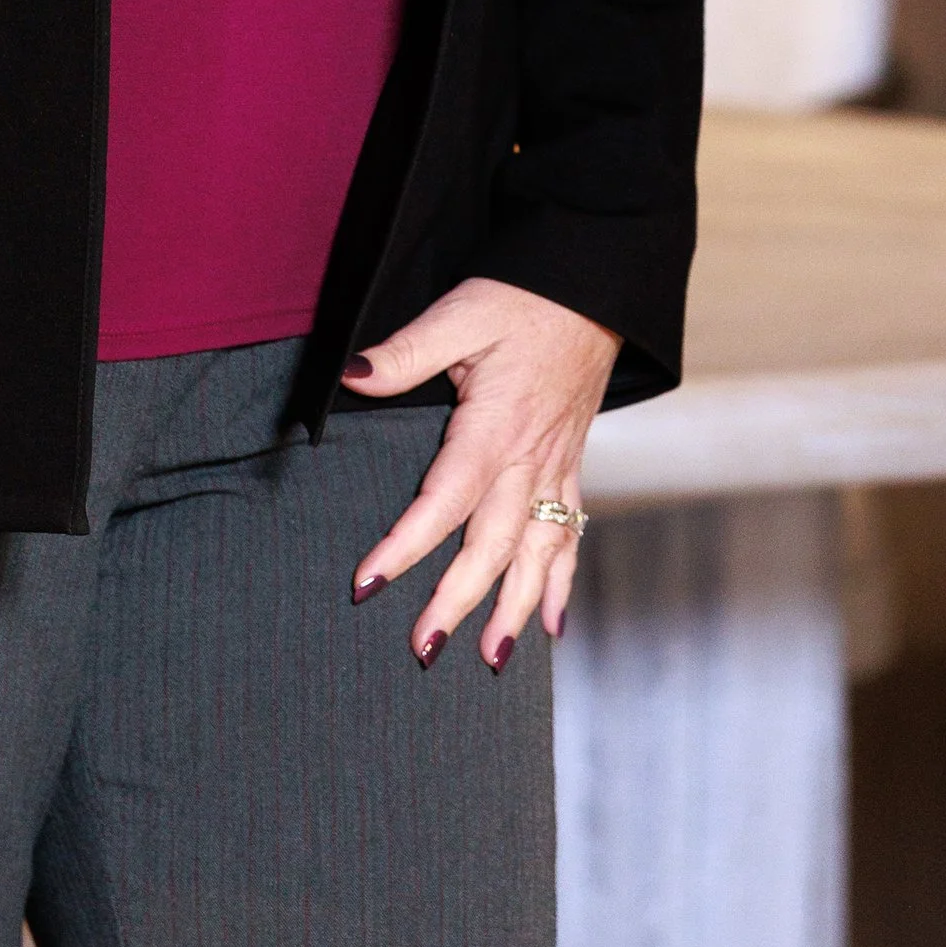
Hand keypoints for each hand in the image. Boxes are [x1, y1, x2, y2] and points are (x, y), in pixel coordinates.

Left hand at [340, 277, 618, 666]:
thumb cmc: (522, 297)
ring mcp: (556, 467)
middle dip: (458, 600)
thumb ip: (405, 352)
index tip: (369, 584)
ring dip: (516, 608)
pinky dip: (561, 582)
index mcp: (495, 427)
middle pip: (492, 545)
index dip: (406, 545)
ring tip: (491, 658)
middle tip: (424, 649)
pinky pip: (570, 535)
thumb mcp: (459, 313)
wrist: (594, 288)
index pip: (445, 501)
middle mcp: (529, 459)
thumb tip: (351, 375)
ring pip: (538, 553)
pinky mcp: (570, 465)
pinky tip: (552, 623)